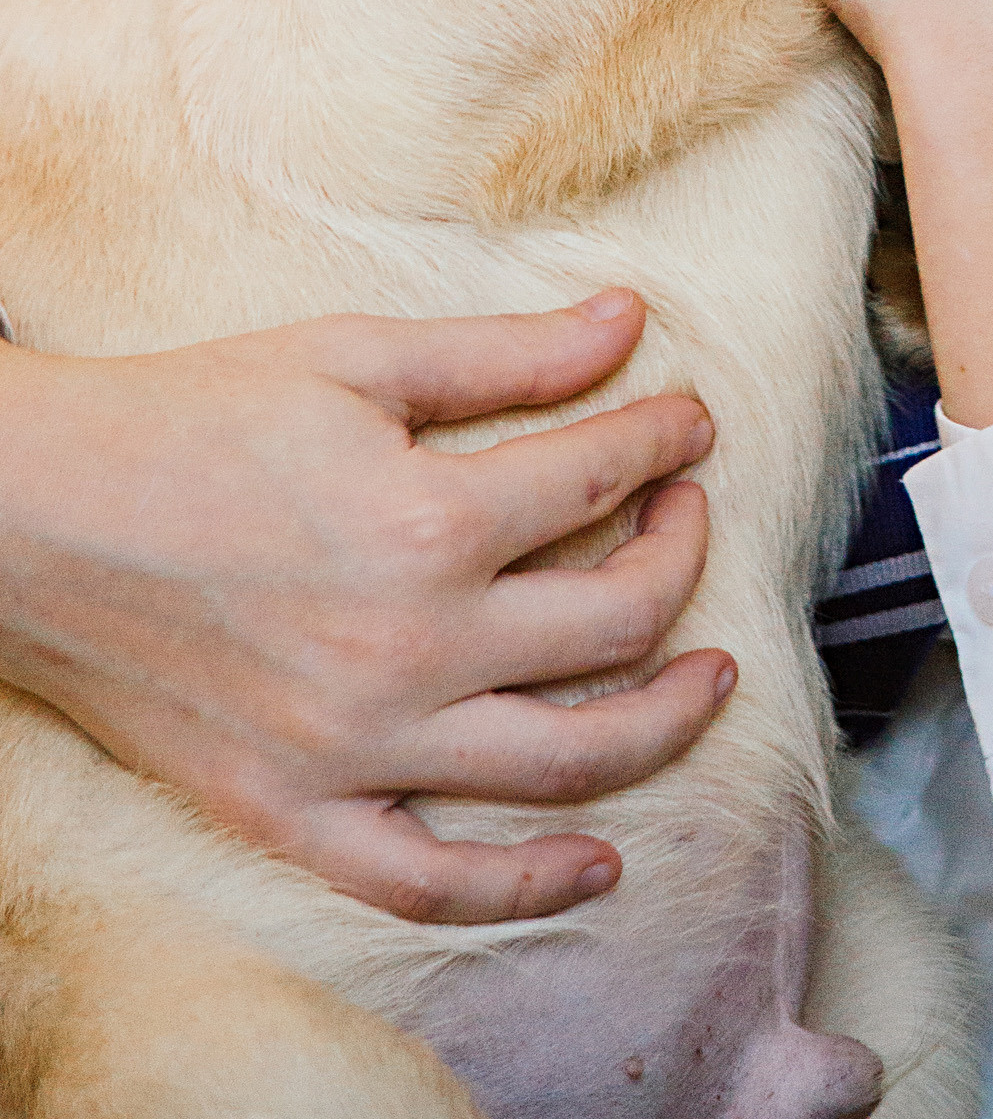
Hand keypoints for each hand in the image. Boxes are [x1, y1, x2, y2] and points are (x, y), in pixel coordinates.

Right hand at [0, 290, 730, 922]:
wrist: (37, 519)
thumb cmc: (193, 418)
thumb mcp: (357, 358)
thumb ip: (506, 355)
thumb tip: (629, 321)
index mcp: (430, 524)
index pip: (603, 485)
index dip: (665, 442)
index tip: (689, 422)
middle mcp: (410, 650)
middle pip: (615, 625)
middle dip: (679, 558)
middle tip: (686, 517)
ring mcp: (356, 748)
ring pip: (563, 764)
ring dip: (663, 722)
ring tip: (709, 678)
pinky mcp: (295, 814)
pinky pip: (432, 881)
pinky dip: (526, 887)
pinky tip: (597, 864)